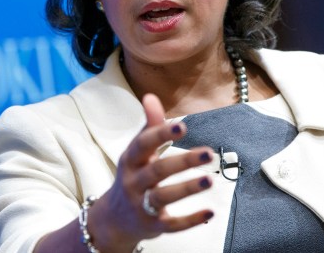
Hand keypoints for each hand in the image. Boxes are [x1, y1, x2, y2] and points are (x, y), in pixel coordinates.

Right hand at [87, 93, 214, 251]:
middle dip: (183, 162)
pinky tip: (210, 212)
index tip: (183, 126)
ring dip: (187, 188)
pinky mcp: (152, 226)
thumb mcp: (137, 152)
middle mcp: (134, 182)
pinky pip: (171, 224)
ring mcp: (141, 206)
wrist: (114, 219)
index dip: (161, 134)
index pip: (143, 145)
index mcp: (131, 160)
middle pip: (157, 171)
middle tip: (209, 153)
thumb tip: (151, 96)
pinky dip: (190, 220)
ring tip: (210, 180)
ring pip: (163, 197)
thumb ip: (150, 126)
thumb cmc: (133, 176)